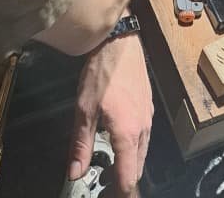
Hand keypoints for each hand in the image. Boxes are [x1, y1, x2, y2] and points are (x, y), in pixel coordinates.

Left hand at [68, 35, 152, 196]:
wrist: (119, 41)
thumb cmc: (103, 71)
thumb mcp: (84, 109)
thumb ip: (80, 144)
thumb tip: (74, 172)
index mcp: (127, 134)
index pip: (128, 177)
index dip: (119, 193)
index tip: (108, 197)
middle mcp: (142, 128)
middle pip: (138, 168)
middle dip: (124, 181)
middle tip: (108, 187)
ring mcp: (148, 116)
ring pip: (143, 151)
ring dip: (130, 164)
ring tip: (113, 167)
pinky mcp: (148, 105)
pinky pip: (145, 135)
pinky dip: (134, 146)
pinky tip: (121, 140)